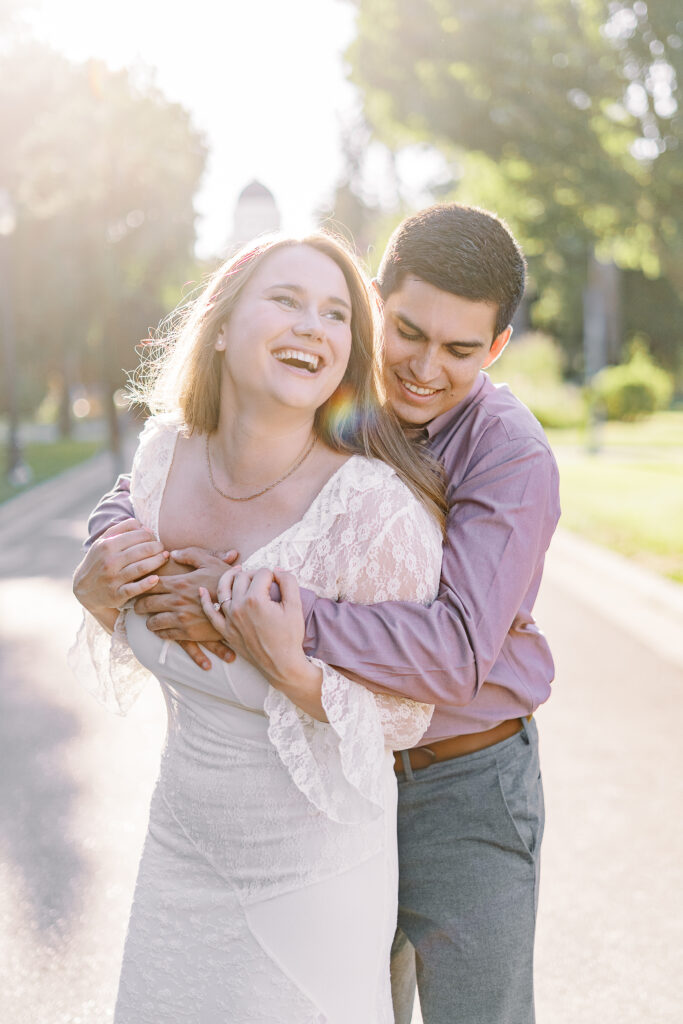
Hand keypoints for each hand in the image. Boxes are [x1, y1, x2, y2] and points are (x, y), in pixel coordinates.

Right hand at [73, 519, 168, 620]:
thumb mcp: (104, 541)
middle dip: (157, 547)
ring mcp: (113, 579)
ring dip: (158, 561)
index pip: (137, 535)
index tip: (155, 539)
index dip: (150, 535)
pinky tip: (156, 578)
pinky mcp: (116, 595)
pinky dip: (147, 583)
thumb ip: (122, 528)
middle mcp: (109, 561)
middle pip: (142, 550)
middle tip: (163, 548)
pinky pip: (135, 588)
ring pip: (141, 567)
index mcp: (107, 545)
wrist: (84, 589)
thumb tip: (144, 526)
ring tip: (165, 557)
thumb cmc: (100, 560)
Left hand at [134, 546, 238, 670]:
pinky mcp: (188, 633)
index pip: (149, 584)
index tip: (139, 586)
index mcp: (179, 583)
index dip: (141, 584)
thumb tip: (172, 554)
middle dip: (139, 605)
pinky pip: (165, 635)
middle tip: (139, 605)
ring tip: (150, 619)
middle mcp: (176, 601)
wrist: (241, 605)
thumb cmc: (226, 581)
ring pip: (152, 623)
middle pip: (145, 604)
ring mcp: (181, 618)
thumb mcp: (210, 561)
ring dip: (149, 621)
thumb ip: (189, 554)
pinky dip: (160, 632)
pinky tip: (163, 629)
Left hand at [199, 568, 324, 720]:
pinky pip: (210, 613)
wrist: (281, 665)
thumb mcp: (295, 606)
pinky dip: (205, 601)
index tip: (280, 583)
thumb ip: (288, 582)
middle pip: (242, 577)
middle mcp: (238, 607)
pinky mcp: (226, 630)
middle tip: (264, 579)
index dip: (273, 575)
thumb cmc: (290, 636)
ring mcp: (229, 619)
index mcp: (255, 599)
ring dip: (230, 577)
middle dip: (253, 573)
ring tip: (237, 571)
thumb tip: (277, 570)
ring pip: (224, 589)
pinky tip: (202, 590)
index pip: (262, 573)